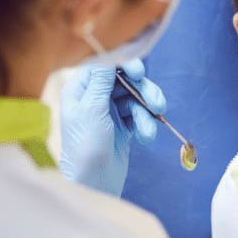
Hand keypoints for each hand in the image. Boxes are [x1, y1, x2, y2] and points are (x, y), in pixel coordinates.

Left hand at [59, 58, 166, 195]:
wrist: (92, 183)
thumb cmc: (85, 146)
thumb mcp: (92, 109)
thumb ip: (102, 80)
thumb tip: (109, 54)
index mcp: (81, 89)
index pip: (104, 65)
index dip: (123, 64)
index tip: (139, 72)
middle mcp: (95, 97)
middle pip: (125, 80)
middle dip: (143, 91)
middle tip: (157, 103)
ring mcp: (110, 111)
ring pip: (136, 98)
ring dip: (147, 112)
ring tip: (150, 130)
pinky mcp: (123, 126)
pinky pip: (140, 115)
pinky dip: (146, 124)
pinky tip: (146, 138)